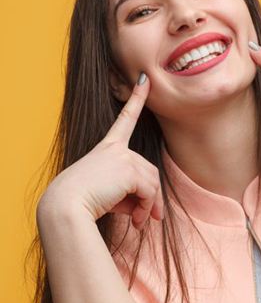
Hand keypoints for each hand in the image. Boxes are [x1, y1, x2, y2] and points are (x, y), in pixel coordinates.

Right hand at [42, 73, 163, 229]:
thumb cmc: (82, 202)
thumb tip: (150, 210)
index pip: (125, 119)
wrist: (64, 207)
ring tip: (141, 222)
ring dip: (150, 205)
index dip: (137, 99)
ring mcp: (123, 157)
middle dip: (152, 197)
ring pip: (152, 182)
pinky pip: (149, 191)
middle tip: (148, 220)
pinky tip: (137, 221)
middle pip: (149, 170)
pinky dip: (147, 207)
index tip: (145, 80)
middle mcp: (116, 148)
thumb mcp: (109, 194)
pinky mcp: (128, 169)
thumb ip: (130, 193)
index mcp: (107, 148)